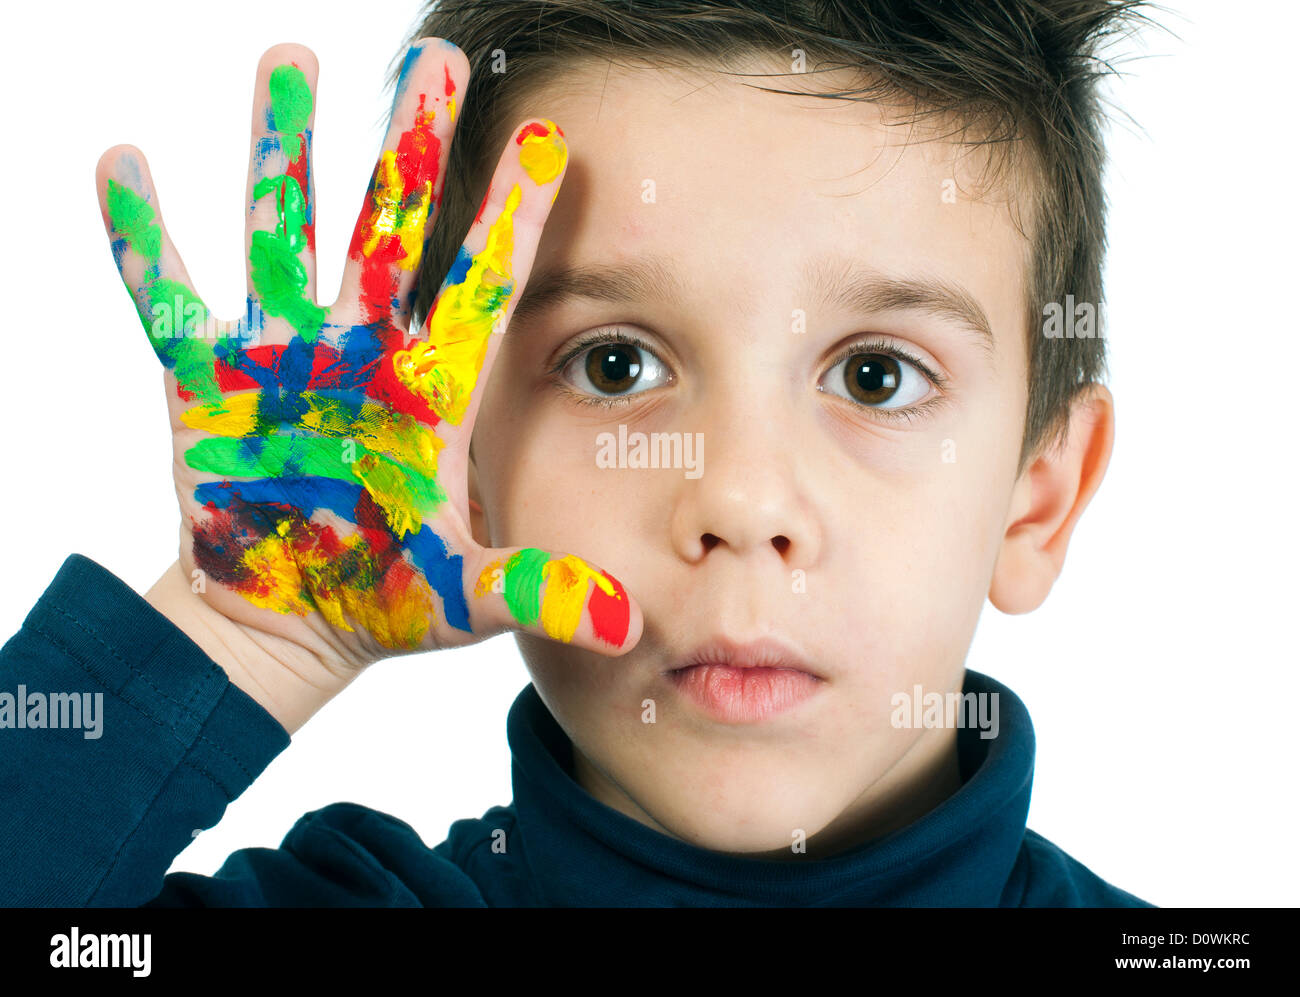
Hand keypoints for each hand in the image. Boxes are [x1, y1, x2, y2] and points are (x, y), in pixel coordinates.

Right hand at [94, 41, 641, 726]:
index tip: (552, 142)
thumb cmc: (389, 599)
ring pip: (284, 235)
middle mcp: (362, 354)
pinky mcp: (206, 385)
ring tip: (290, 60)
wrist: (294, 623)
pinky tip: (123, 165)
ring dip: (280, 153)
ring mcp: (283, 360)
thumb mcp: (470, 596)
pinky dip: (143, 242)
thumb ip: (542, 592)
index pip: (481, 289)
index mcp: (432, 393)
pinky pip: (168, 302)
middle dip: (411, 148)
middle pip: (390, 231)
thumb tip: (628, 626)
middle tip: (434, 57)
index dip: (513, 219)